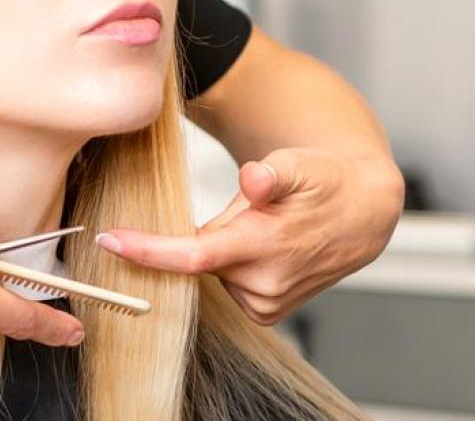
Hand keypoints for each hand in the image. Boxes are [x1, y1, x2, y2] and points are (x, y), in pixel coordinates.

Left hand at [96, 147, 403, 323]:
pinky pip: (227, 285)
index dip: (148, 251)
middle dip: (200, 232)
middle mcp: (264, 283)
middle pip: (197, 260)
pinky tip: (261, 246)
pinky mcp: (268, 312)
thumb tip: (253, 178)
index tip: (110, 239)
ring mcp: (266, 302)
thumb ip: (273, 173)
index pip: (193, 256)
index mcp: (264, 245)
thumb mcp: (300, 162)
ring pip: (212, 272)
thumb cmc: (325, 181)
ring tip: (263, 225)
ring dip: (221, 248)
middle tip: (244, 208)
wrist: (364, 213)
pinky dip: (231, 264)